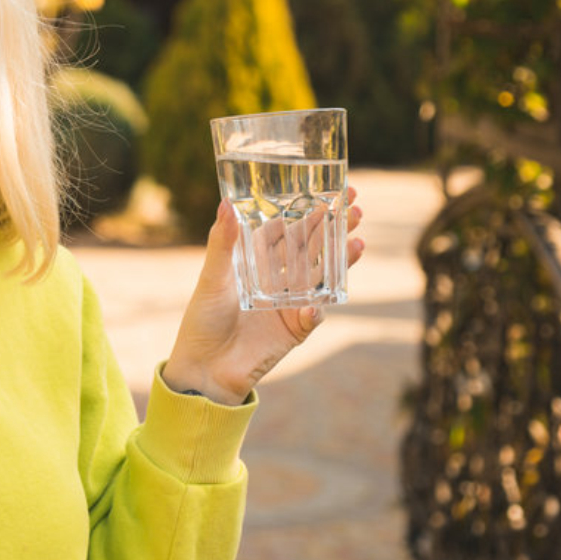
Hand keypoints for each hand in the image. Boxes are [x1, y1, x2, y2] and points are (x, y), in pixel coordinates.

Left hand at [160, 188, 365, 405]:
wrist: (205, 367)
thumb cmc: (203, 319)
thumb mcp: (211, 277)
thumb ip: (222, 243)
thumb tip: (225, 204)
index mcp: (257, 262)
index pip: (288, 230)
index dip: (306, 212)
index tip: (327, 192)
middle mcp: (277, 279)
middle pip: (312, 248)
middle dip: (334, 228)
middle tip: (356, 206)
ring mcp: (290, 303)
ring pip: (321, 276)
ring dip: (341, 259)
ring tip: (358, 239)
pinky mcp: (295, 328)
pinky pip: (313, 315)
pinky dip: (317, 307)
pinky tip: (318, 301)